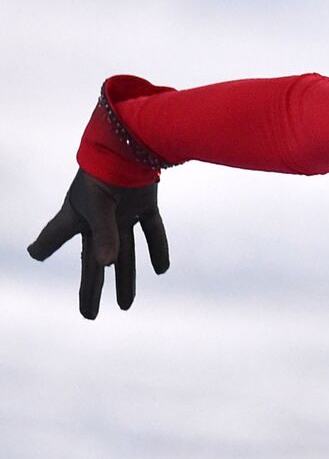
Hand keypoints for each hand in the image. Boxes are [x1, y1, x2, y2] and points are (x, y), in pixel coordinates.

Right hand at [28, 169, 169, 318]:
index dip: (45, 246)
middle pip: (94, 261)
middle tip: (89, 316)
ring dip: (126, 278)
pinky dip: (158, 249)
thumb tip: (108, 266)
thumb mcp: (97, 206)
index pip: (55, 238)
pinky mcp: (144, 205)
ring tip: (125, 306)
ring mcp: (122, 213)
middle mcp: (99, 219)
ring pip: (125, 253)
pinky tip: (162, 270)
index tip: (37, 253)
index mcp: (77, 217)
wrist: (131, 142)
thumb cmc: (104, 173)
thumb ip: (104, 236)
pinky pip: (152, 231)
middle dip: (91, 289)